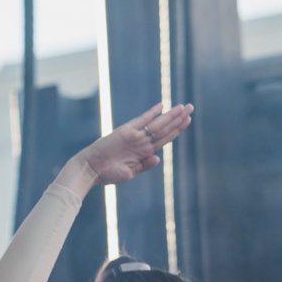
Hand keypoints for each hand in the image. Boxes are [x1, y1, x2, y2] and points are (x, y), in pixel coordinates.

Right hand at [77, 103, 192, 186]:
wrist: (90, 170)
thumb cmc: (107, 174)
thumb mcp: (129, 173)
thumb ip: (144, 165)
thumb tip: (158, 158)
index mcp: (143, 152)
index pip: (164, 138)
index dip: (177, 129)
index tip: (188, 121)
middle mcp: (141, 142)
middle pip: (164, 128)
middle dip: (179, 118)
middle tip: (191, 107)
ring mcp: (134, 136)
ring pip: (157, 124)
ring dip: (171, 115)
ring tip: (184, 107)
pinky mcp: (125, 131)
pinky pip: (141, 120)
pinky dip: (151, 113)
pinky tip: (161, 106)